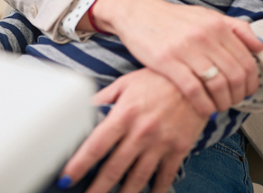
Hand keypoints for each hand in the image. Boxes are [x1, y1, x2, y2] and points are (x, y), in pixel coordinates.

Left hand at [59, 68, 205, 192]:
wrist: (196, 80)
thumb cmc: (158, 79)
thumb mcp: (125, 83)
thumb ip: (104, 98)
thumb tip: (83, 109)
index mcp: (124, 115)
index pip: (96, 145)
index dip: (79, 164)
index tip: (67, 178)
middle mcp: (140, 132)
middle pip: (114, 168)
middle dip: (98, 188)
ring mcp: (160, 143)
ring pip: (138, 177)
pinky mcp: (179, 149)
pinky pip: (166, 176)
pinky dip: (157, 190)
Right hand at [90, 0, 262, 114]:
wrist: (137, 12)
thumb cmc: (173, 18)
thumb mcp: (207, 16)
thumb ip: (236, 28)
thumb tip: (261, 47)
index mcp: (217, 25)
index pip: (247, 61)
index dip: (251, 83)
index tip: (246, 92)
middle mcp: (205, 35)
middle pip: (235, 76)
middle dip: (238, 96)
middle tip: (232, 103)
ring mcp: (186, 48)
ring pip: (217, 85)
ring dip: (222, 103)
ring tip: (218, 107)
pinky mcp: (167, 61)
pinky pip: (194, 90)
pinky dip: (204, 105)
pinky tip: (204, 109)